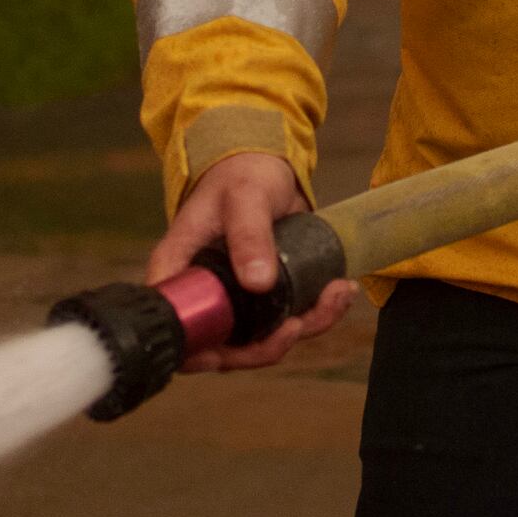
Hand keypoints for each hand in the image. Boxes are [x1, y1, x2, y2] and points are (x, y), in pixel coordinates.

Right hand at [146, 149, 357, 371]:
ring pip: (262, 339)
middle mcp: (205, 292)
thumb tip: (258, 283)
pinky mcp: (265, 297)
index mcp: (180, 270)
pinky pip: (287, 320)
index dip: (199, 351)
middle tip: (299, 324)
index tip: (236, 350)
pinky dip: (318, 313)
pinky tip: (340, 291)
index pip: (177, 325)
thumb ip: (249, 236)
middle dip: (267, 347)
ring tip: (337, 294)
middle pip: (222, 348)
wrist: (266, 164)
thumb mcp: (244, 198)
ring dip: (304, 327)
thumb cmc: (239, 174)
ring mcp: (235, 299)